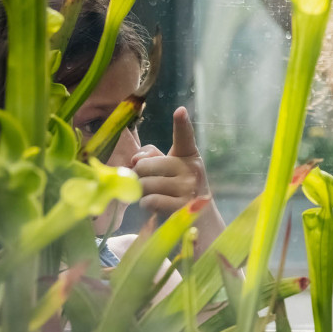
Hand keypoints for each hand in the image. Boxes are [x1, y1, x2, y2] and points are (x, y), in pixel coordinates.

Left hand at [131, 107, 224, 250]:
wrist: (197, 220)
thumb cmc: (177, 190)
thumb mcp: (168, 170)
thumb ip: (151, 157)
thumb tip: (134, 160)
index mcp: (188, 156)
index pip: (184, 137)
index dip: (181, 123)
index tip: (180, 111)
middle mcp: (191, 169)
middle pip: (145, 165)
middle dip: (139, 176)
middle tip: (148, 183)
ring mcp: (188, 188)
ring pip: (145, 184)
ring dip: (142, 192)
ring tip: (154, 196)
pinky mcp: (181, 206)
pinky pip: (149, 200)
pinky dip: (145, 204)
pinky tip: (155, 206)